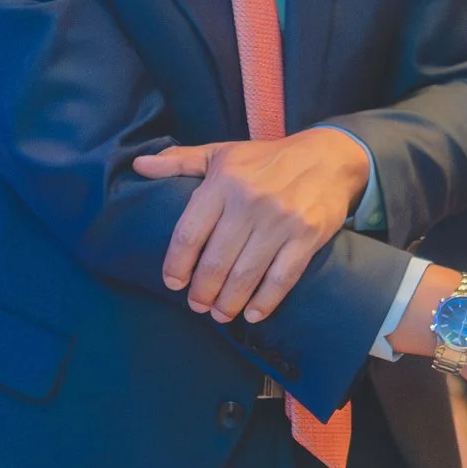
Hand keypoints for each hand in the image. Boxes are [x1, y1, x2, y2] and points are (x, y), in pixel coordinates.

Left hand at [131, 129, 370, 323]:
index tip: (173, 283)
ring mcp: (281, 221)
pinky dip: (265, 302)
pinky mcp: (307, 236)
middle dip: (202, 292)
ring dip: (229, 302)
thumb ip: (180, 161)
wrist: (328, 157)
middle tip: (198, 305)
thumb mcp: (222, 153)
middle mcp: (250, 202)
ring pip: (246, 275)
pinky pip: (281, 278)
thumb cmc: (267, 159)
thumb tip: (138, 164)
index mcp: (223, 182)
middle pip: (216, 261)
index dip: (177, 264)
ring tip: (220, 313)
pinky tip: (253, 314)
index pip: (189, 233)